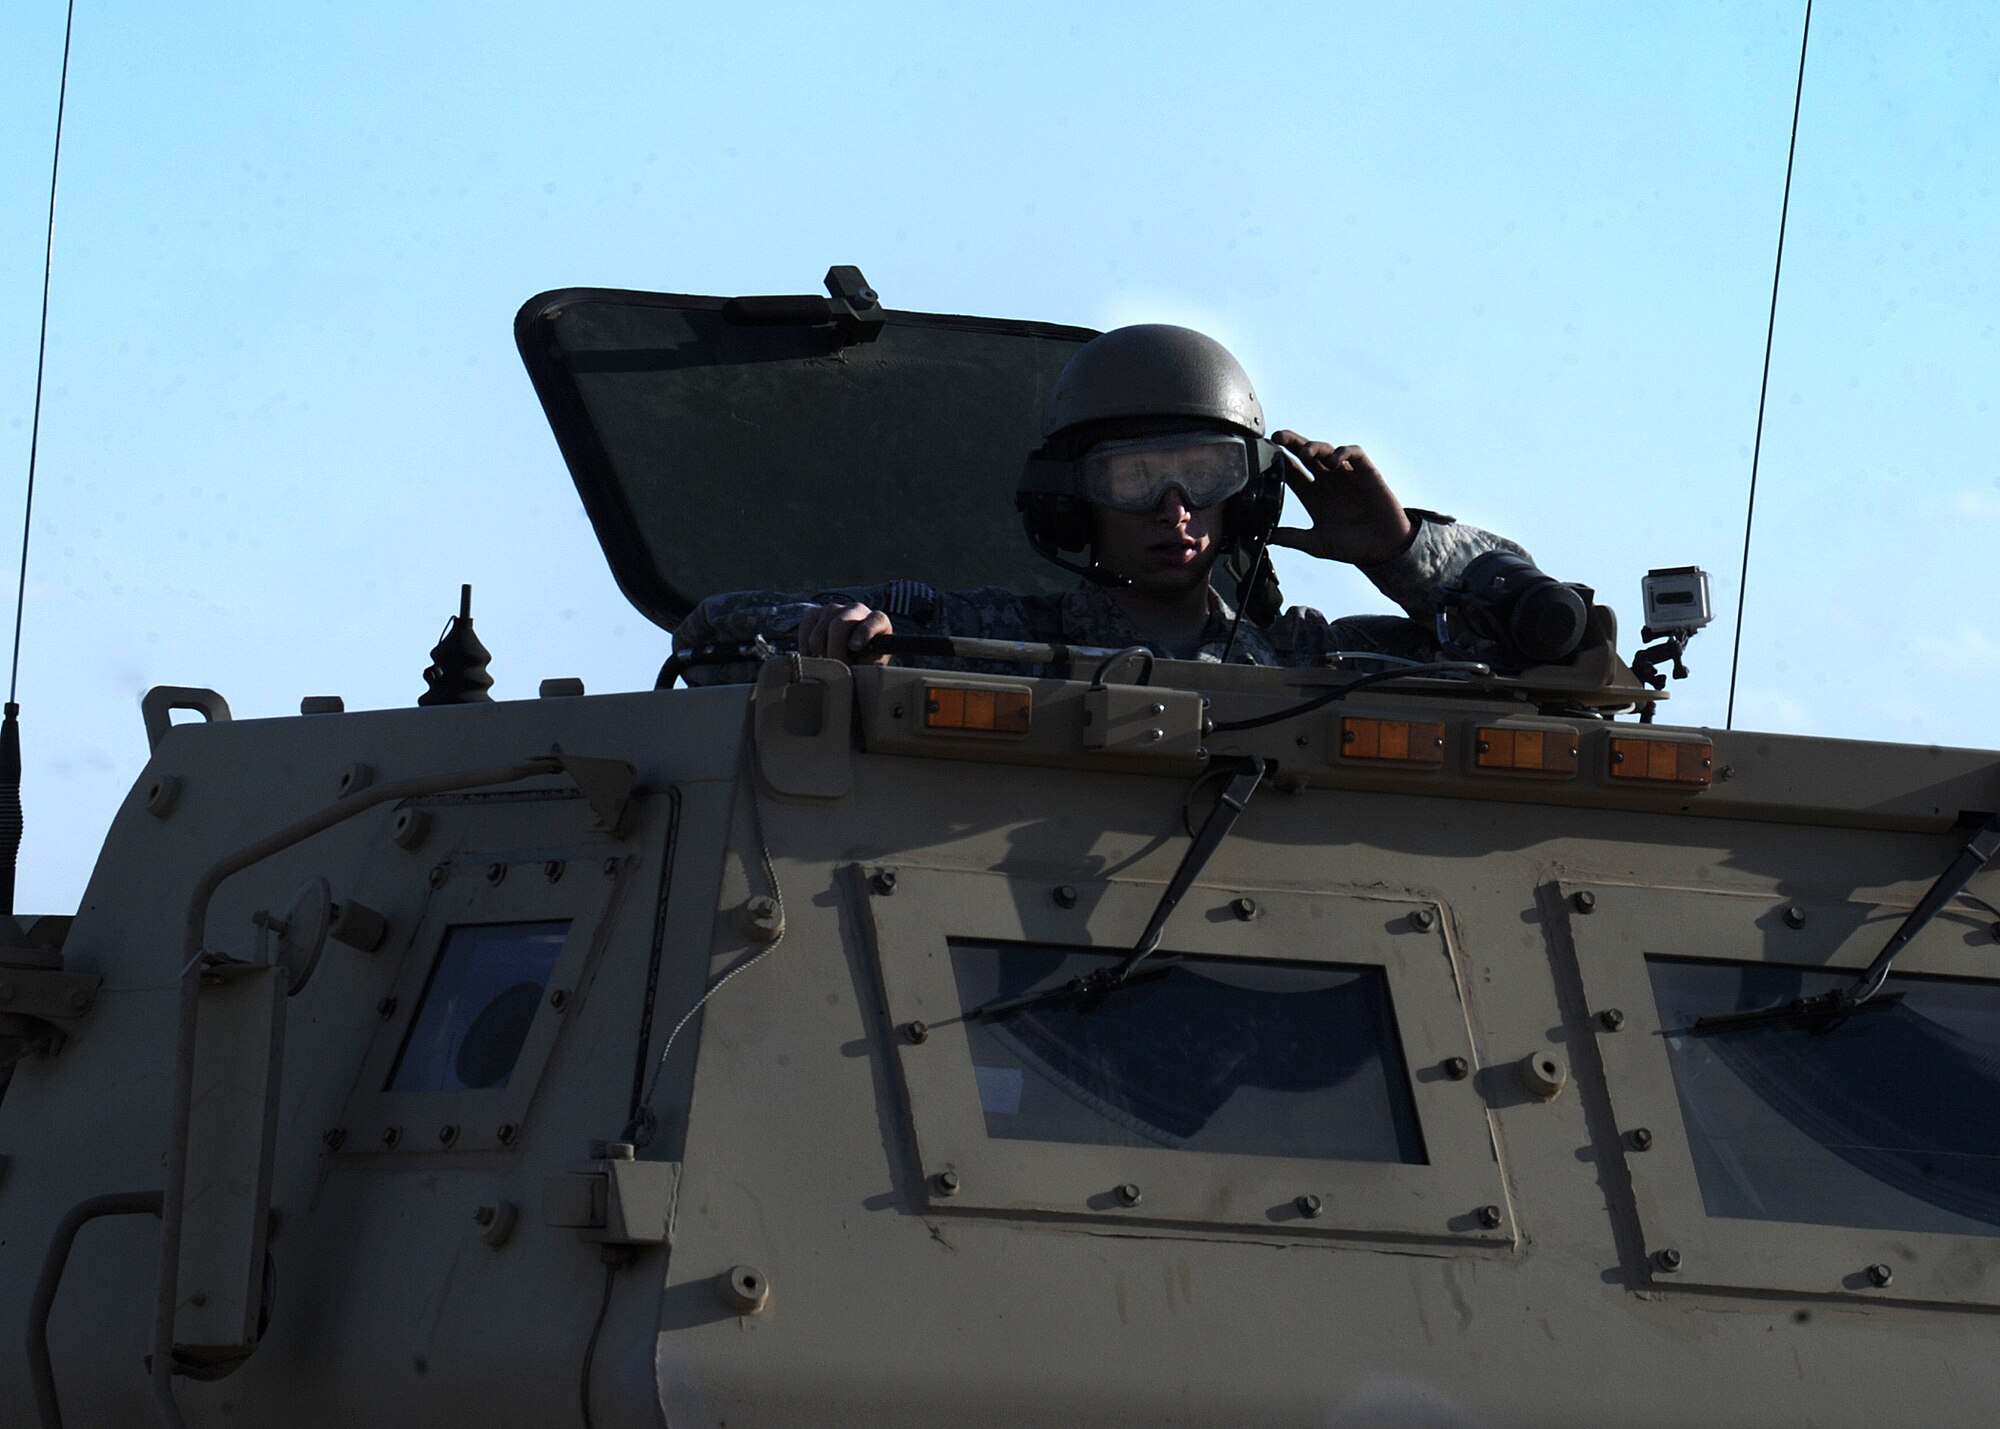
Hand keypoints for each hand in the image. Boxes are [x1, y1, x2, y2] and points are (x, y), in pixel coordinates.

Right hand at [796, 601, 892, 664]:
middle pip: (839, 624)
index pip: (875, 620)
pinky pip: (805, 628)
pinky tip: (815, 657)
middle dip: (835, 650)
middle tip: (835, 670)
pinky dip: (806, 647)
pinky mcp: (815, 612)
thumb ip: (867, 665)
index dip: (864, 632)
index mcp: (878, 621)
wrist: (848, 657)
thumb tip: (852, 668)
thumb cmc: (862, 664)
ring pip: (820, 632)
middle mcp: (857, 610)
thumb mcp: (871, 667)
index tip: (854, 647)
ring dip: (820, 653)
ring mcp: (834, 608)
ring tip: (828, 665)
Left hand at [1268, 431, 1414, 566]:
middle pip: (1304, 453)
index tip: (1263, 454)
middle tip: (1277, 436)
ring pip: (1326, 449)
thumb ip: (1291, 538)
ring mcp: (1345, 474)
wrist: (1383, 549)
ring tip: (1306, 453)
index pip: (1290, 470)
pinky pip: (1354, 453)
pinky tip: (1335, 461)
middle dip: (1290, 441)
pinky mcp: (1366, 472)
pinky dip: (1343, 452)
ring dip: (1314, 446)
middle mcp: (1326, 480)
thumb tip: (1264, 537)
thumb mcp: (1316, 544)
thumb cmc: (1350, 546)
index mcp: (1311, 494)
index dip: (1277, 460)